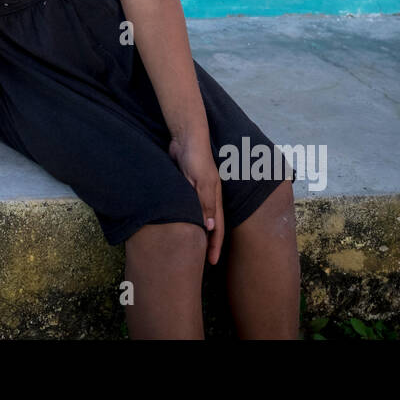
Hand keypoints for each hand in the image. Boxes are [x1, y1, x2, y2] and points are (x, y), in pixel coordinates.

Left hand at [168, 135, 223, 264]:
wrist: (185, 137)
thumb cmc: (195, 157)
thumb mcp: (201, 182)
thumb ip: (205, 203)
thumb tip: (209, 228)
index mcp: (213, 197)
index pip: (216, 227)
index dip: (215, 245)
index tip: (212, 262)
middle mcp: (208, 196)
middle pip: (210, 225)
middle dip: (209, 244)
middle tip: (205, 262)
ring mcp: (198, 191)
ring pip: (200, 217)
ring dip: (199, 233)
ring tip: (195, 248)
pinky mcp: (186, 185)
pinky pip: (189, 207)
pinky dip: (189, 219)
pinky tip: (183, 225)